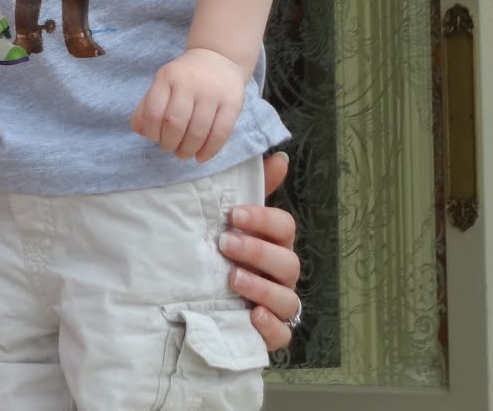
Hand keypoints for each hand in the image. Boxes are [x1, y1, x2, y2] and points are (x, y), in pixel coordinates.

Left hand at [130, 47, 245, 160]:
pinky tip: (201, 157)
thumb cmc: (184, 78)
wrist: (218, 58)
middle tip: (171, 148)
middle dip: (170, 144)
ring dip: (188, 150)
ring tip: (184, 153)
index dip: (152, 133)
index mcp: (167, 78)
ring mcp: (212, 92)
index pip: (153, 112)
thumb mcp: (162, 84)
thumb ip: (147, 107)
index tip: (155, 139)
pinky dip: (209, 150)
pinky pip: (221, 133)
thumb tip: (140, 131)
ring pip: (198, 131)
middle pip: (175, 123)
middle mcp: (189, 83)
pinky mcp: (232, 102)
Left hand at [221, 151, 301, 349]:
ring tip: (232, 278)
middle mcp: (282, 275)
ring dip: (261, 287)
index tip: (234, 214)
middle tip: (225, 243)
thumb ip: (255, 190)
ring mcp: (278, 305)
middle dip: (257, 251)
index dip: (263, 219)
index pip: (285, 227)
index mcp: (276, 244)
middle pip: (287, 262)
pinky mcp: (270, 334)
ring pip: (287, 299)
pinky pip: (281, 334)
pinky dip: (270, 326)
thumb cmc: (226, 253)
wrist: (204, 302)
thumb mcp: (235, 223)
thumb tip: (279, 157)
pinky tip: (251, 314)